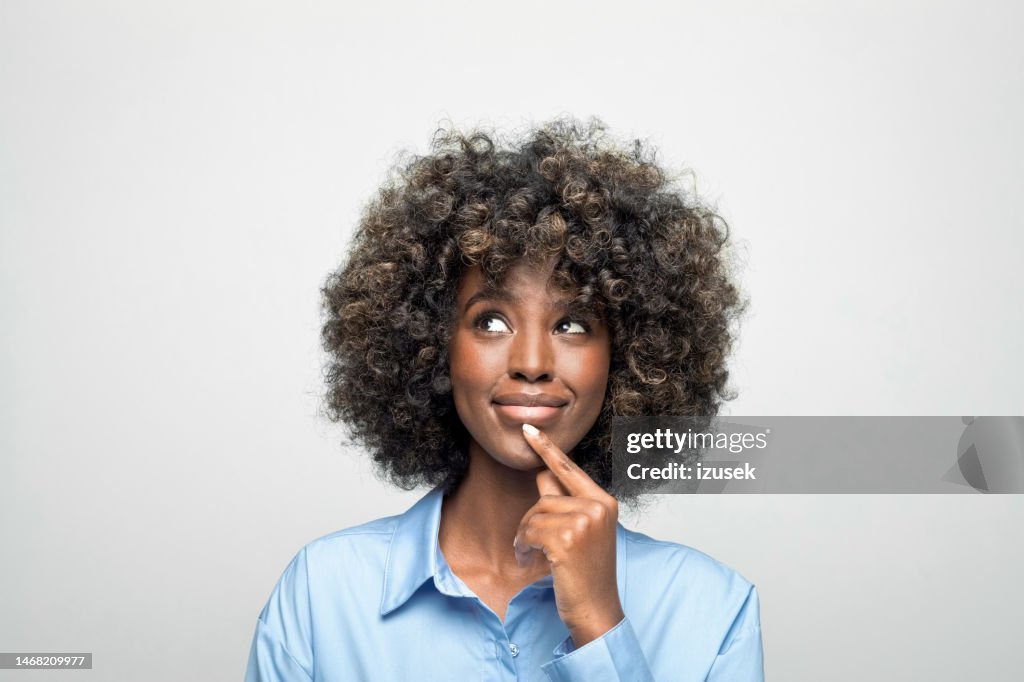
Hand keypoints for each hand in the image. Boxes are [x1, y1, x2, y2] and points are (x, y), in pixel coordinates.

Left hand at [514, 423, 624, 647]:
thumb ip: (564, 501)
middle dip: (532, 520)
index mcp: (604, 501)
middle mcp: (598, 506)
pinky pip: (530, 530)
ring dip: (526, 536)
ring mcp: (584, 521)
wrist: (596, 610)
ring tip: (533, 555)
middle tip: (531, 544)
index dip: (547, 449)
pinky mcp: (567, 538)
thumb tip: (542, 472)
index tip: (529, 430)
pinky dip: (524, 546)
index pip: (569, 468)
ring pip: (535, 513)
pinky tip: (530, 561)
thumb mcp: (581, 531)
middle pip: (545, 495)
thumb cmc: (587, 573)